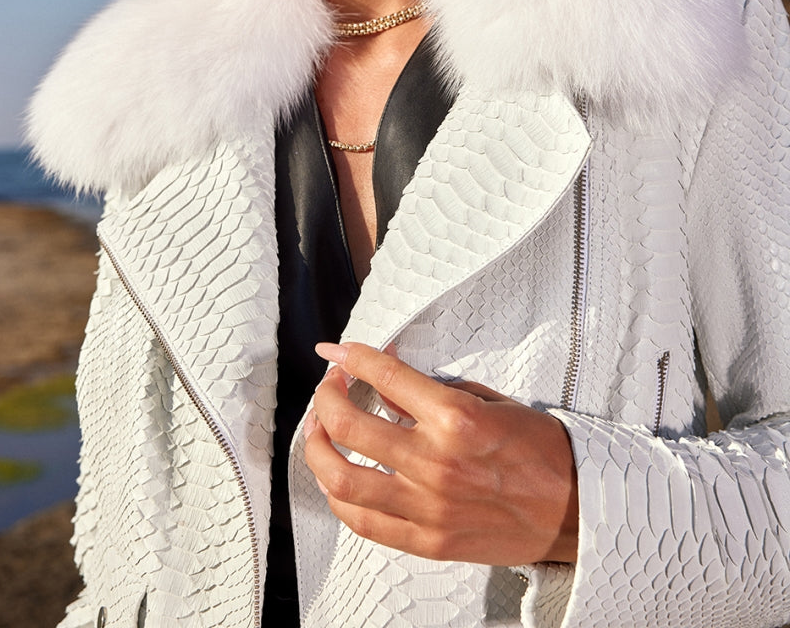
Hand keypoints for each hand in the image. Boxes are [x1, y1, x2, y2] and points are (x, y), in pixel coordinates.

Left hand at [304, 341, 577, 566]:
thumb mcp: (490, 403)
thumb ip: (435, 393)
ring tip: (319, 433)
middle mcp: (436, 462)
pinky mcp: (428, 541)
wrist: (577, 510)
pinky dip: (340, 498)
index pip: (384, 378)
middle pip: (348, 425)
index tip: (335, 353)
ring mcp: (428, 506)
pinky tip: (338, 479)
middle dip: (326, 398)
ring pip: (343, 479)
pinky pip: (365, 522)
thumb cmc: (540, 452)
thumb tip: (388, 383)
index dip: (350, 358)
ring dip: (318, 450)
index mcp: (456, 419)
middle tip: (328, 388)